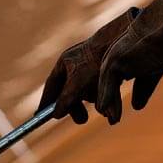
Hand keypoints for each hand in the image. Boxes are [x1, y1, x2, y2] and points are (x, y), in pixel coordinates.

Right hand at [37, 8, 138, 122]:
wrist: (122, 43)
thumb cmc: (95, 61)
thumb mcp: (76, 83)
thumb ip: (65, 99)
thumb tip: (55, 114)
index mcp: (65, 62)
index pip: (52, 86)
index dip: (47, 101)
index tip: (41, 116)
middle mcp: (77, 64)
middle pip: (71, 92)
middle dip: (77, 107)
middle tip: (82, 119)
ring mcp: (93, 67)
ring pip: (89, 92)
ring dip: (93, 102)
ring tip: (102, 111)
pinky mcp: (109, 71)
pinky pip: (103, 89)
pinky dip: (106, 98)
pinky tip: (113, 105)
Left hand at [95, 0, 162, 124]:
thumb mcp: (150, 71)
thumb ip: (142, 88)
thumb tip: (136, 107)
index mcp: (116, 59)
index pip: (107, 82)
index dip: (110, 98)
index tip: (112, 115)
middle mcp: (110, 58)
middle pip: (102, 85)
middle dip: (106, 103)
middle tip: (112, 120)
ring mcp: (111, 59)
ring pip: (104, 88)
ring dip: (108, 106)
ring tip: (114, 120)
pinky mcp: (116, 61)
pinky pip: (109, 87)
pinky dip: (109, 101)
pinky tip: (110, 113)